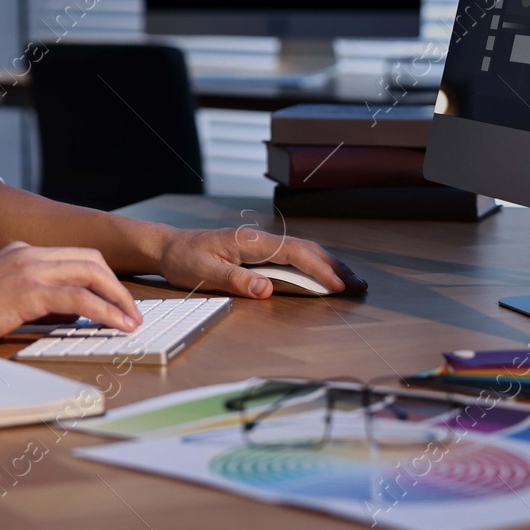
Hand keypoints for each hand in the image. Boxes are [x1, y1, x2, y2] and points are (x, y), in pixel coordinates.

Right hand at [0, 241, 142, 348]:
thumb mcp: (5, 296)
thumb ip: (38, 299)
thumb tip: (71, 314)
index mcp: (23, 251)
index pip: (77, 256)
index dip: (103, 277)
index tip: (117, 300)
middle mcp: (30, 254)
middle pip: (91, 261)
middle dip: (117, 287)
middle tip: (132, 312)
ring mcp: (29, 269)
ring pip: (91, 274)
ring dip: (117, 299)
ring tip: (131, 321)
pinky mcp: (28, 292)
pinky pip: (78, 299)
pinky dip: (104, 311)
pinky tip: (115, 325)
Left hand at [154, 226, 362, 298]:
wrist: (169, 246)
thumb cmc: (185, 259)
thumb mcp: (205, 273)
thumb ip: (236, 281)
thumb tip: (267, 289)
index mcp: (250, 242)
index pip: (294, 253)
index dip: (318, 269)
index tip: (339, 286)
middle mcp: (260, 239)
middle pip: (307, 249)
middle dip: (335, 267)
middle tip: (359, 286)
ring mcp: (261, 244)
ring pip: (303, 251)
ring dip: (328, 265)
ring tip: (352, 282)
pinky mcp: (259, 251)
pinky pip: (293, 256)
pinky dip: (314, 265)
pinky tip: (324, 276)